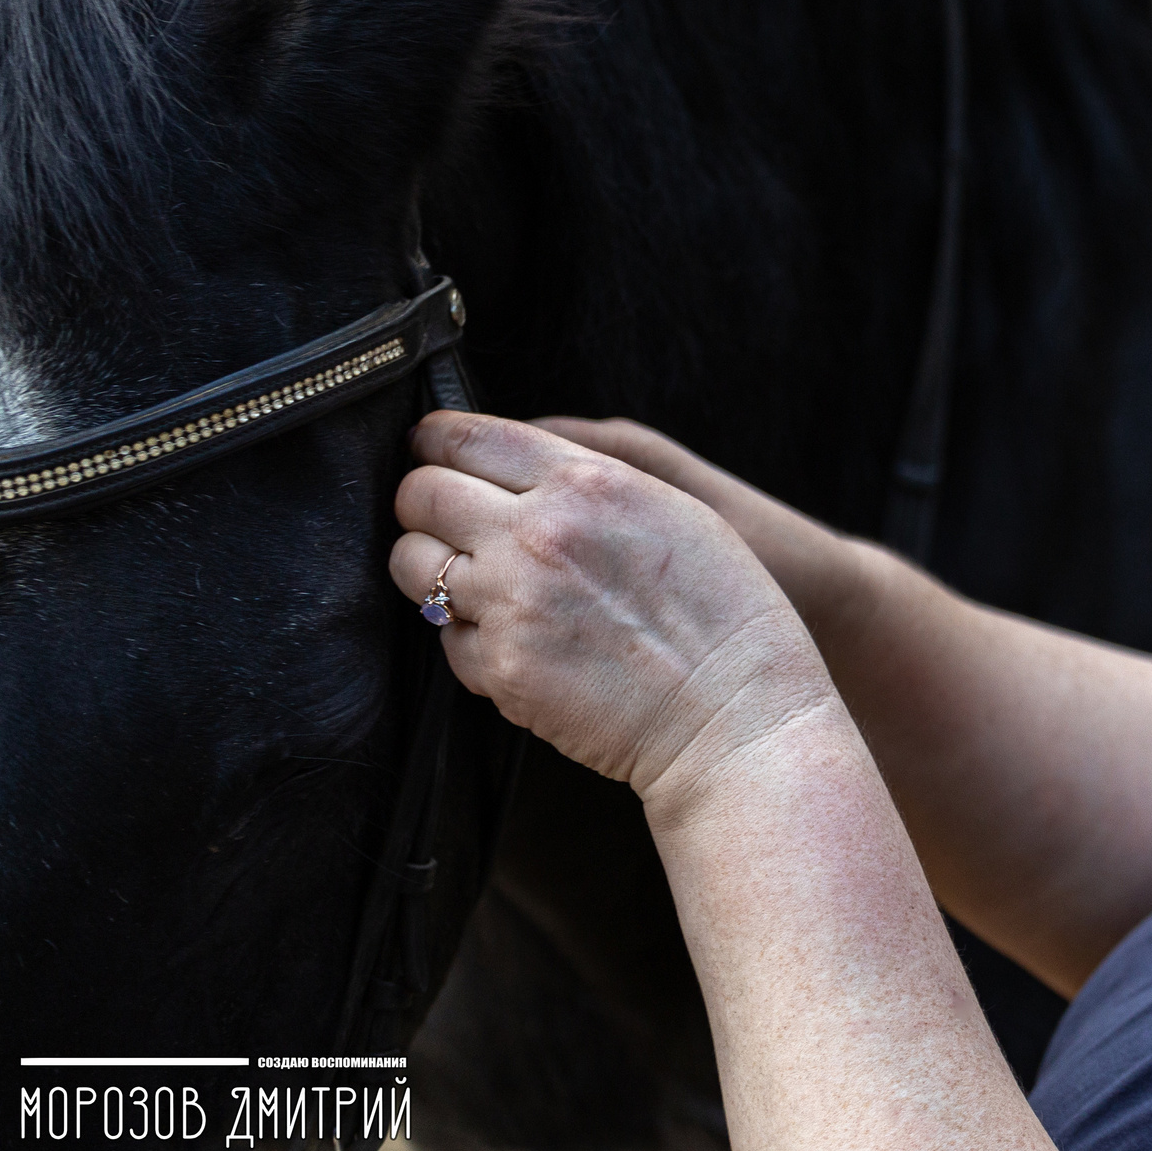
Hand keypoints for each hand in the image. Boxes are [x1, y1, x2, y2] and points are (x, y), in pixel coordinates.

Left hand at [391, 411, 829, 798]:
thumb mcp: (675, 509)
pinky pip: (446, 639)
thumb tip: (519, 472)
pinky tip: (522, 642)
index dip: (436, 443)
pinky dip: (471, 638)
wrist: (737, 713)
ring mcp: (512, 604)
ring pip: (413, 565)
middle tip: (445, 521)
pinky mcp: (501, 669)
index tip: (432, 453)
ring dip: (434, 569)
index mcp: (586, 483)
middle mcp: (537, 534)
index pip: (465, 437)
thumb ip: (591, 479)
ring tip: (480, 585)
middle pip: (421, 495)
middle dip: (424, 504)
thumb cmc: (727, 612)